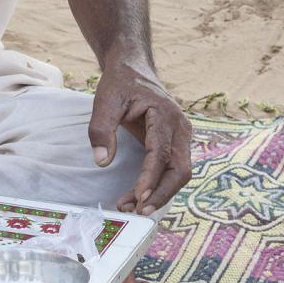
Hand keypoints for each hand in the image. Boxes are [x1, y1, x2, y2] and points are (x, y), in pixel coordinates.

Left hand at [88, 57, 191, 212]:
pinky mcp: (176, 144)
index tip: (139, 196)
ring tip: (133, 206)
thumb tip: (101, 161)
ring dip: (159, 193)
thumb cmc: (120, 84)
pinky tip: (140, 196)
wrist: (134, 71)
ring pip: (179, 173)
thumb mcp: (105, 101)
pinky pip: (173, 169)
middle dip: (160, 194)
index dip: (151, 177)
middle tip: (137, 211)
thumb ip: (101, 130)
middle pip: (180, 170)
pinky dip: (159, 185)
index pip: (162, 153)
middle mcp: (180, 128)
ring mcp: (182, 137)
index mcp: (165, 115)